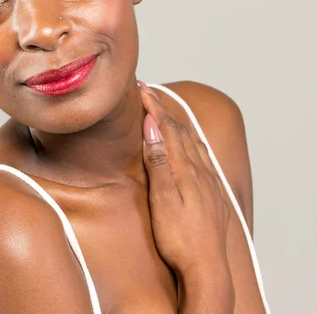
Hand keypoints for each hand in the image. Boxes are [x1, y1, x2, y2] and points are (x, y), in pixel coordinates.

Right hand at [139, 81, 230, 279]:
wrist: (208, 268)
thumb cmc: (180, 238)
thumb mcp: (162, 200)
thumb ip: (158, 162)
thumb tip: (152, 128)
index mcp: (186, 168)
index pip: (167, 128)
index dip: (154, 106)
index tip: (142, 87)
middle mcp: (200, 170)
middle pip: (180, 131)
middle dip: (163, 110)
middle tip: (149, 94)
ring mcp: (210, 181)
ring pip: (194, 142)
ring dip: (178, 124)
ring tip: (166, 115)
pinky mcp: (214, 193)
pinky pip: (203, 156)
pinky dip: (192, 141)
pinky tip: (192, 147)